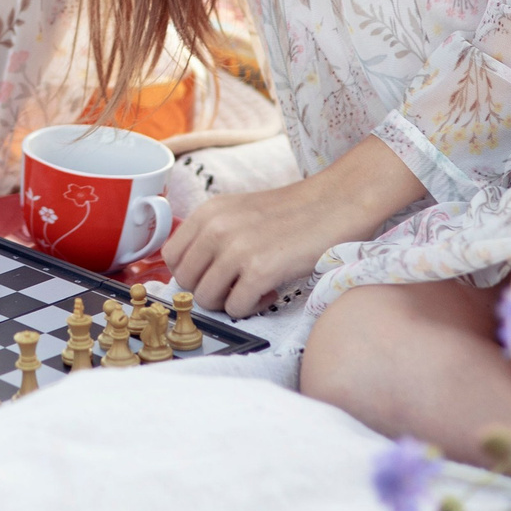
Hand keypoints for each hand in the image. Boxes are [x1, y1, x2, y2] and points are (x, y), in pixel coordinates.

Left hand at [163, 136, 423, 317]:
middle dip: (210, 291)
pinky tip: (271, 290)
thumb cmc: (294, 212)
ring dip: (231, 301)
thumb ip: (214, 235)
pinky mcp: (260, 270)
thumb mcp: (241, 213)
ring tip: (257, 287)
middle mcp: (216, 228)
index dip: (191, 274)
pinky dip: (251, 307)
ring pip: (207, 299)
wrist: (339, 202)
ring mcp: (236, 249)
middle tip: (238, 284)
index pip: (172, 257)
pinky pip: (235, 308)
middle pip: (186, 282)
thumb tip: (194, 274)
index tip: (213, 277)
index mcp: (208, 212)